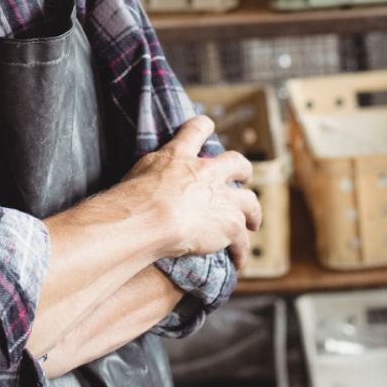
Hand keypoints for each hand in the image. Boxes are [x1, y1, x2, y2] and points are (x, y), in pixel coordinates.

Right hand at [120, 116, 261, 268]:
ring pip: (249, 201)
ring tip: (253, 222)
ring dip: (253, 212)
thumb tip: (144, 180)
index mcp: (180, 156)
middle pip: (235, 163)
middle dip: (242, 170)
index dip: (203, 127)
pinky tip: (238, 260)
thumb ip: (151, 172)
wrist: (151, 218)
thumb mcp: (138, 173)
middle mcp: (206, 172)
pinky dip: (241, 251)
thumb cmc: (134, 198)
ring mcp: (222, 197)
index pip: (195, 130)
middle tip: (244, 176)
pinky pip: (241, 240)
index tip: (208, 126)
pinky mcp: (230, 224)